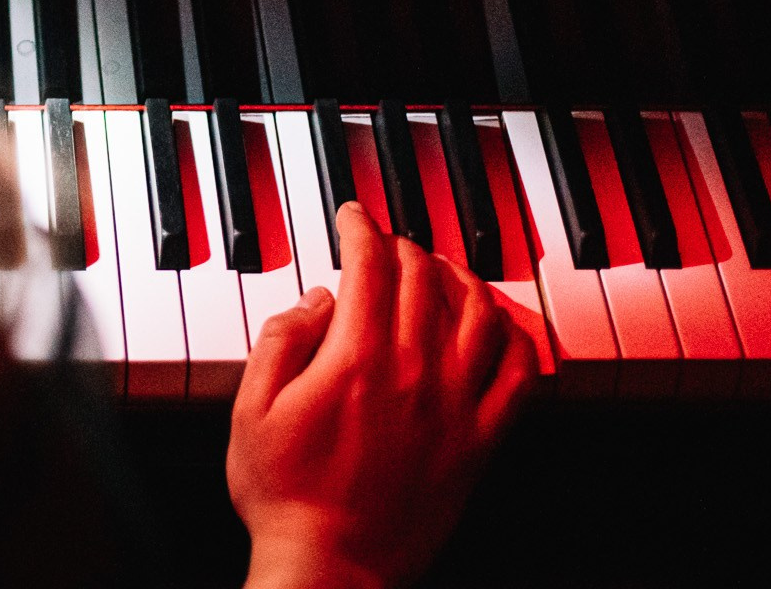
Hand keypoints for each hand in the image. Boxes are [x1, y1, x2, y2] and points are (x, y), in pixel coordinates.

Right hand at [228, 204, 536, 588]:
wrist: (331, 567)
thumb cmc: (285, 496)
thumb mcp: (251, 408)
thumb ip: (282, 341)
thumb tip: (316, 299)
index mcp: (356, 358)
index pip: (370, 263)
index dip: (360, 226)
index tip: (352, 217)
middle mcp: (414, 373)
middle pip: (425, 279)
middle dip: (404, 247)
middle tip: (388, 245)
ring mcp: (454, 408)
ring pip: (479, 314)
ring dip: (462, 279)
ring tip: (444, 272)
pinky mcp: (480, 445)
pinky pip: (520, 376)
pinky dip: (516, 339)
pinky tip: (500, 327)